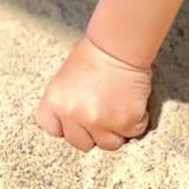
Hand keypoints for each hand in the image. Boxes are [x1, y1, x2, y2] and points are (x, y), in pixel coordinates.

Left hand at [33, 37, 151, 151]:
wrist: (120, 44)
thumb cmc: (95, 52)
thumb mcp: (67, 76)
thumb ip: (66, 101)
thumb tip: (72, 121)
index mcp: (55, 101)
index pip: (52, 130)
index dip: (67, 127)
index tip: (77, 120)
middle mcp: (73, 114)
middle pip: (81, 143)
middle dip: (92, 131)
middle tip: (103, 111)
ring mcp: (99, 121)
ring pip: (108, 143)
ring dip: (115, 130)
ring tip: (119, 107)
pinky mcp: (125, 122)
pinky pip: (131, 133)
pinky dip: (135, 121)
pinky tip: (132, 102)